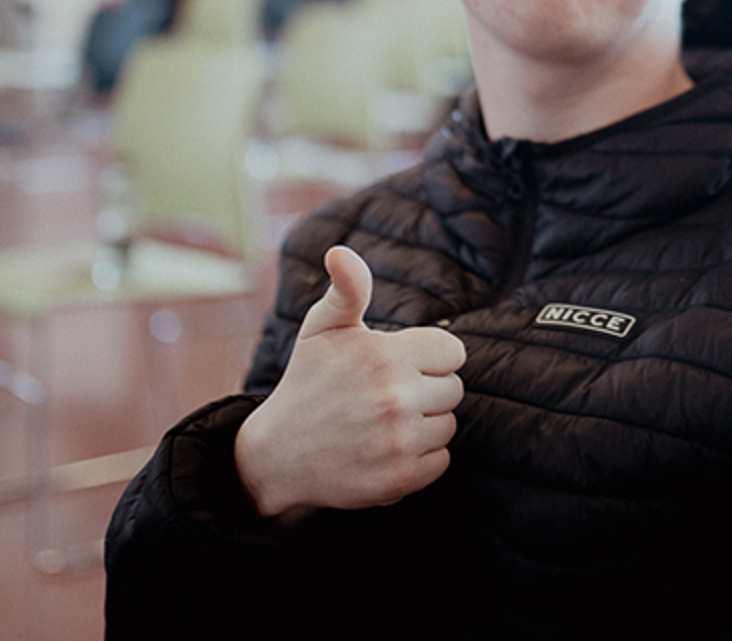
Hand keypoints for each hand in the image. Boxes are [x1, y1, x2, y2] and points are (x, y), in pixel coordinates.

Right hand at [234, 245, 466, 519]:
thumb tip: (340, 252)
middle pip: (454, 389)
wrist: (277, 456)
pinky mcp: (400, 479)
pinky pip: (442, 460)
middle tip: (387, 395)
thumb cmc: (308, 382)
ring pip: (449, 425)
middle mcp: (395, 398)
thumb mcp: (323, 329)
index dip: (429, 358)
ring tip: (384, 422)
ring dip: (425, 424)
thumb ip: (347, 288)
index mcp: (384, 356)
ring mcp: (399, 442)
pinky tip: (388, 448)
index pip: (453, 353)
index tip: (402, 365)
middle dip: (427, 389)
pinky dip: (421, 457)